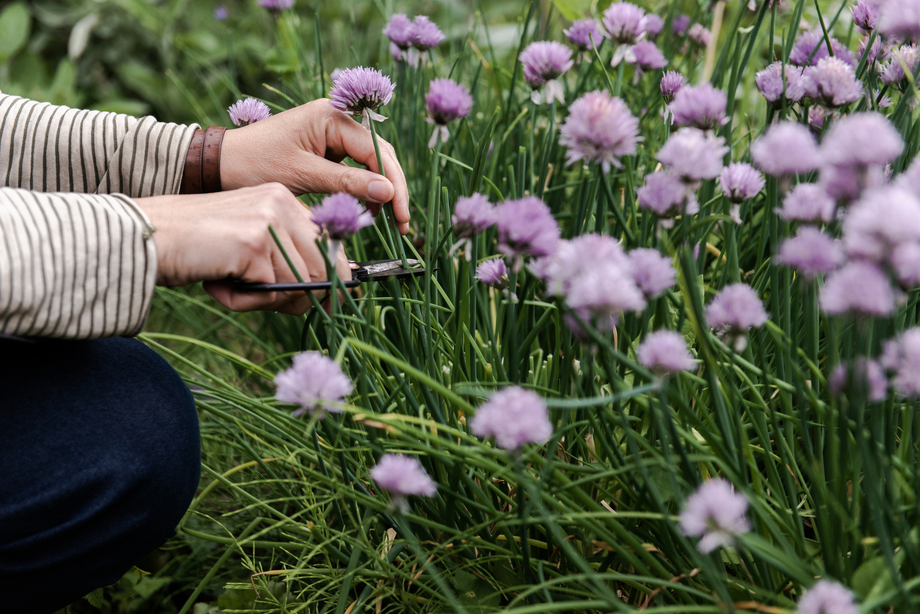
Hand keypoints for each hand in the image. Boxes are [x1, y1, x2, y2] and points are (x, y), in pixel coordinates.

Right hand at [134, 183, 350, 314]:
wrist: (145, 237)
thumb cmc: (196, 248)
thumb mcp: (249, 246)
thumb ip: (285, 259)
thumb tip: (330, 292)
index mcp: (283, 199)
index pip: (332, 244)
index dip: (335, 277)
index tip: (332, 300)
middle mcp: (282, 203)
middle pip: (325, 268)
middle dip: (301, 298)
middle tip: (262, 300)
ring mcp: (269, 221)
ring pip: (300, 285)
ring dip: (266, 301)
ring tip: (230, 286)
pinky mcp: (254, 243)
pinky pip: (272, 293)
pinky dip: (245, 301)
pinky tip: (218, 284)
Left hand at [219, 99, 410, 234]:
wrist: (218, 165)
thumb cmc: (254, 163)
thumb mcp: (303, 174)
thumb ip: (347, 183)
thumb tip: (388, 193)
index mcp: (331, 116)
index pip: (376, 151)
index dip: (393, 183)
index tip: (400, 214)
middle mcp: (336, 120)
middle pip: (379, 156)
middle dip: (392, 189)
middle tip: (401, 223)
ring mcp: (331, 136)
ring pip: (370, 165)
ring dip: (379, 192)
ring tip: (386, 221)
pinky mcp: (325, 152)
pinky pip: (354, 170)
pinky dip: (362, 191)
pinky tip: (366, 211)